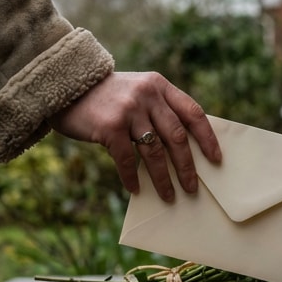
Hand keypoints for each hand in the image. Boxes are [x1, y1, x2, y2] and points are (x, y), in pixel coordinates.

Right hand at [49, 71, 220, 200]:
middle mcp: (148, 95)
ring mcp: (129, 110)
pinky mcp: (110, 126)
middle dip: (187, 166)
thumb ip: (159, 109)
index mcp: (160, 86)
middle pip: (177, 137)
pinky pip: (126, 159)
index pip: (193, 113)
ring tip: (169, 196)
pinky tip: (136, 189)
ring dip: (163, 178)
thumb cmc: (107, 97)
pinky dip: (132, 177)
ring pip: (154, 151)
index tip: (216, 159)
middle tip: (192, 187)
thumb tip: (183, 148)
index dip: (207, 138)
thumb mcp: (138, 91)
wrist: (66, 84)